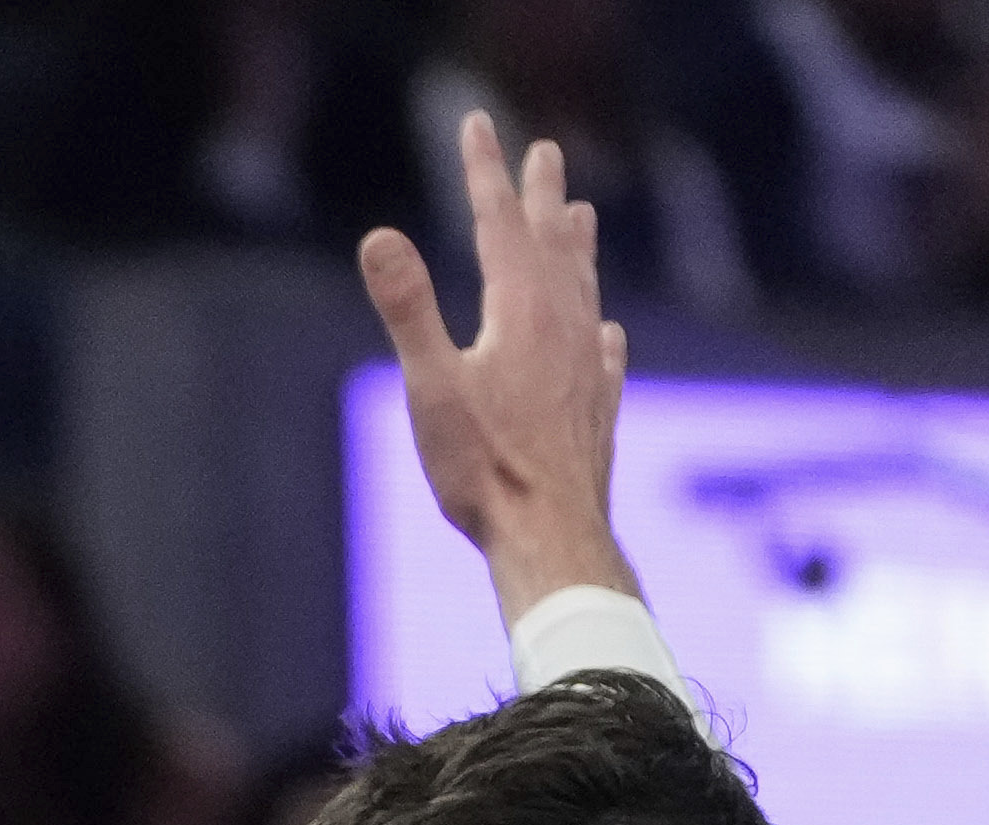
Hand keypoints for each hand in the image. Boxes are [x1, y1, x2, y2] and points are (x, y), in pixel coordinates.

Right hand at [357, 130, 626, 604]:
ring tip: (582, 216)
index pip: (499, 222)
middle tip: (545, 152)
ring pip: (585, 289)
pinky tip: (610, 335)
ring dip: (578, 248)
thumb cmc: (484, 469)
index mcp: (520, 311)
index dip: (485, 171)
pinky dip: (602, 331)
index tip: (479, 124)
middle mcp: (563, 327)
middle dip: (541, 195)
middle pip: (551, 245)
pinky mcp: (598, 412)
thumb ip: (408, 309)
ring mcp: (586, 369)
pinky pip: (605, 355)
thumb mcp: (430, 385)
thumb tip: (378, 238)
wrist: (550, 536)